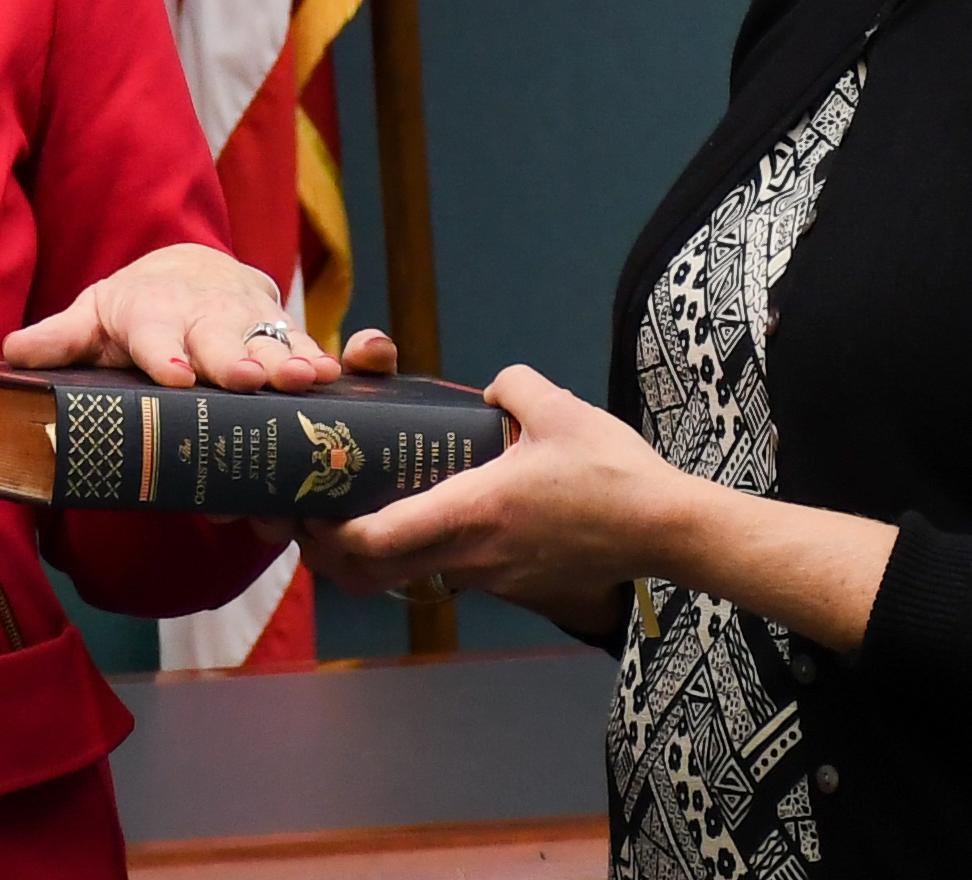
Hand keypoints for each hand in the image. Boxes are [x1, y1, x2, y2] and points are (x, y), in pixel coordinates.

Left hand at [1, 243, 363, 391]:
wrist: (193, 270)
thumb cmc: (135, 307)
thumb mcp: (92, 316)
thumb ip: (57, 339)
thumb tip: (9, 353)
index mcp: (148, 311)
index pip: (152, 332)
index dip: (163, 354)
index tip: (176, 376)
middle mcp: (203, 313)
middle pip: (220, 338)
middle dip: (235, 357)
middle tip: (247, 378)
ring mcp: (250, 320)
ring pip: (272, 341)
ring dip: (289, 360)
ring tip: (306, 378)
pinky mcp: (287, 331)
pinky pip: (314, 344)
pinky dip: (334, 356)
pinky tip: (347, 372)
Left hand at [301, 365, 683, 621]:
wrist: (666, 530)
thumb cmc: (613, 472)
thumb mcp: (558, 409)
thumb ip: (513, 386)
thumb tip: (493, 387)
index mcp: (471, 511)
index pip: (377, 539)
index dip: (329, 533)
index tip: (306, 510)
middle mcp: (472, 555)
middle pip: (375, 573)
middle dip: (332, 554)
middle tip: (313, 519)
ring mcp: (492, 577)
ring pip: (413, 576)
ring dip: (377, 557)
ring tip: (360, 517)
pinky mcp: (513, 586)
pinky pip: (452, 574)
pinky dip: (424, 557)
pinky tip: (430, 522)